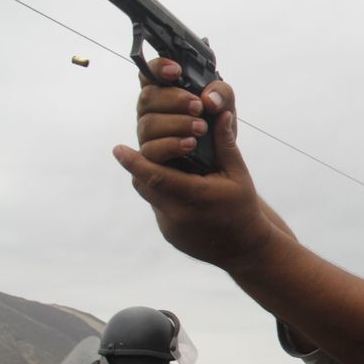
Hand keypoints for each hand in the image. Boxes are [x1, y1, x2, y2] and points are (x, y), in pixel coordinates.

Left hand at [113, 58, 275, 270]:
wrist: (246, 250)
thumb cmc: (244, 208)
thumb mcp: (239, 175)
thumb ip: (225, 145)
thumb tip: (221, 114)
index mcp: (196, 197)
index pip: (155, 176)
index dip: (133, 162)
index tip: (117, 148)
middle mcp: (179, 214)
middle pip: (144, 185)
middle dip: (138, 166)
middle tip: (132, 151)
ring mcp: (172, 228)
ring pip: (149, 196)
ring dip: (149, 179)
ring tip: (156, 166)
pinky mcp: (169, 235)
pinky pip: (158, 209)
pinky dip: (161, 195)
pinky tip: (174, 188)